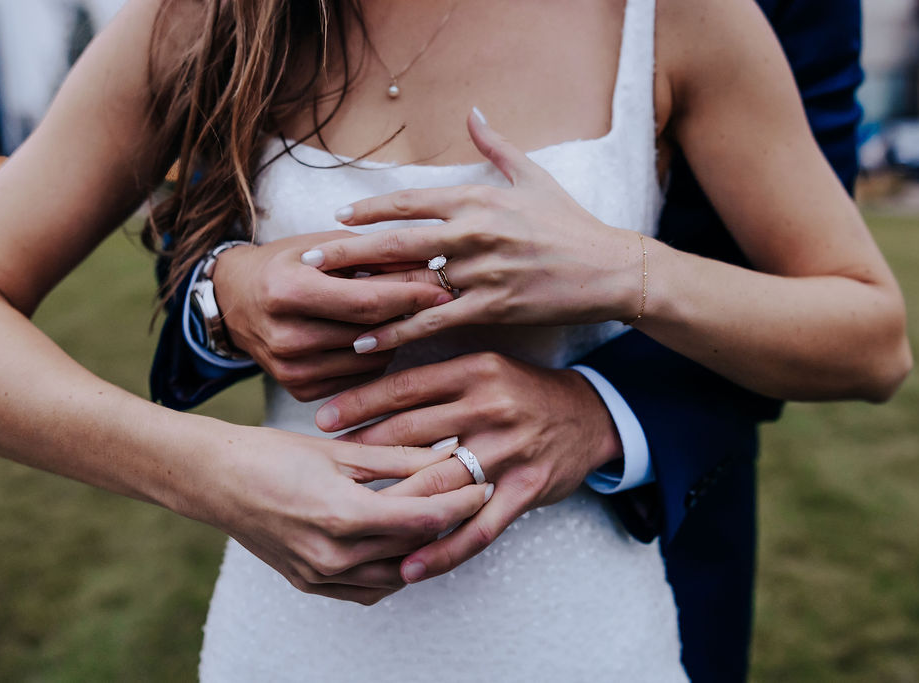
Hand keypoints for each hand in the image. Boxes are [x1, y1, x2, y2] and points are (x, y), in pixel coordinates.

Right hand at [204, 424, 491, 604]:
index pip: (424, 517)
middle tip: (471, 496)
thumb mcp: (340, 450)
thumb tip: (447, 454)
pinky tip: (402, 545)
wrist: (213, 480)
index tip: (484, 485)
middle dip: (450, 521)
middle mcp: (333, 555)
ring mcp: (320, 575)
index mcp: (343, 515)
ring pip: (396, 574)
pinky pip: (368, 589)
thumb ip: (398, 457)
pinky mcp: (310, 583)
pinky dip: (393, 569)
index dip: (462, 502)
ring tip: (442, 518)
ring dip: (424, 549)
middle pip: (414, 545)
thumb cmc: (270, 454)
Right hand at [212, 232, 452, 399]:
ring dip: (393, 338)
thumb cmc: (286, 264)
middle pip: (370, 332)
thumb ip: (374, 256)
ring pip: (370, 360)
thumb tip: (430, 263)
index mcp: (287, 292)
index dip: (410, 295)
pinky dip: (373, 358)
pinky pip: (357, 378)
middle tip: (436, 300)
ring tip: (398, 315)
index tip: (444, 288)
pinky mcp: (299, 390)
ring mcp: (290, 369)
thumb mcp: (324, 247)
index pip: (366, 301)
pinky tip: (372, 337)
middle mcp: (285, 336)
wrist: (235, 300)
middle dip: (407, 314)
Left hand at [300, 110, 644, 353]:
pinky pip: (434, 320)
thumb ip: (496, 145)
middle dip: (348, 251)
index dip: (370, 211)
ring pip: (410, 282)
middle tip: (310, 260)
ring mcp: (480, 271)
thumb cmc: (569, 223)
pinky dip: (397, 330)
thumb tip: (474, 112)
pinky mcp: (491, 307)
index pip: (410, 202)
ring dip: (366, 293)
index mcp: (477, 198)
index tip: (338, 217)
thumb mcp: (533, 176)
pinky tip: (367, 341)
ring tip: (326, 302)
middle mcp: (472, 231)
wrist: (608, 267)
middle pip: (395, 241)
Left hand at [314, 352, 620, 583]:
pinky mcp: (527, 488)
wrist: (589, 414)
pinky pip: (479, 527)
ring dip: (394, 504)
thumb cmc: (522, 392)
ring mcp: (510, 450)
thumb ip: (436, 381)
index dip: (360, 403)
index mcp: (474, 371)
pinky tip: (410, 566)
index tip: (322, 418)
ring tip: (352, 522)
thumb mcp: (483, 369)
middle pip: (414, 434)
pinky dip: (443, 550)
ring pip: (441, 482)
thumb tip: (371, 390)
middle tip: (324, 472)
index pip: (405, 387)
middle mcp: (491, 406)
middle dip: (364, 453)